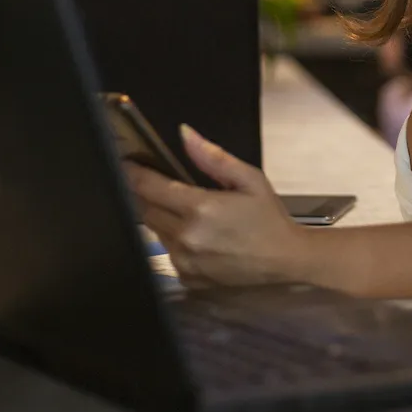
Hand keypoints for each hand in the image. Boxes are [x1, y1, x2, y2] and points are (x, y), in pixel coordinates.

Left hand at [126, 124, 307, 287]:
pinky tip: (198, 237)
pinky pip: (167, 252)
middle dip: (148, 195)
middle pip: (144, 209)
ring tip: (189, 214)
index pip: (149, 186)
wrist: (285, 260)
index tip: (127, 163)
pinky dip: (174, 240)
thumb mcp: (250, 179)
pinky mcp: (186, 278)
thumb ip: (214, 158)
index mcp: (200, 207)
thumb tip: (184, 133)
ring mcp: (184, 260)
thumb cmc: (268, 217)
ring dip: (162, 218)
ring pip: (154, 231)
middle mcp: (186, 236)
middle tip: (162, 185)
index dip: (133, 172)